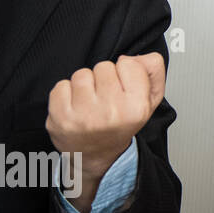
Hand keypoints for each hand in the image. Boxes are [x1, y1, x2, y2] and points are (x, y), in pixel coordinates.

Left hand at [46, 53, 166, 212]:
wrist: (96, 155)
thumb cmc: (121, 125)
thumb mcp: (149, 101)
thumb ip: (153, 72)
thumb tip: (139, 57)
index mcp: (136, 107)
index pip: (129, 63)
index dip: (126, 72)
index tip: (124, 87)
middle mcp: (111, 112)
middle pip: (104, 66)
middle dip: (104, 78)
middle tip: (106, 96)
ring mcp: (83, 115)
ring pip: (82, 74)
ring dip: (85, 84)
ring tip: (90, 101)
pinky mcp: (60, 117)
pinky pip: (61, 86)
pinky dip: (66, 93)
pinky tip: (75, 107)